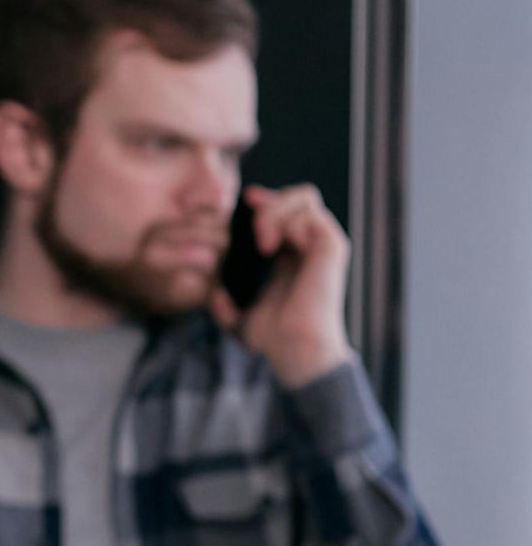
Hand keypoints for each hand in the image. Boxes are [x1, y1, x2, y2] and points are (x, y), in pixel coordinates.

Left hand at [210, 183, 354, 387]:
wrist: (295, 350)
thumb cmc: (274, 339)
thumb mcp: (240, 321)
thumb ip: (225, 308)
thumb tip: (213, 295)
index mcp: (295, 256)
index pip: (288, 211)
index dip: (268, 200)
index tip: (246, 199)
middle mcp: (314, 245)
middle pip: (300, 196)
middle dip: (271, 201)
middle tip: (252, 224)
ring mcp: (324, 244)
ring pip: (304, 197)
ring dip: (273, 213)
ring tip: (260, 244)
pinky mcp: (331, 246)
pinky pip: (307, 215)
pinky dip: (282, 223)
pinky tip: (268, 248)